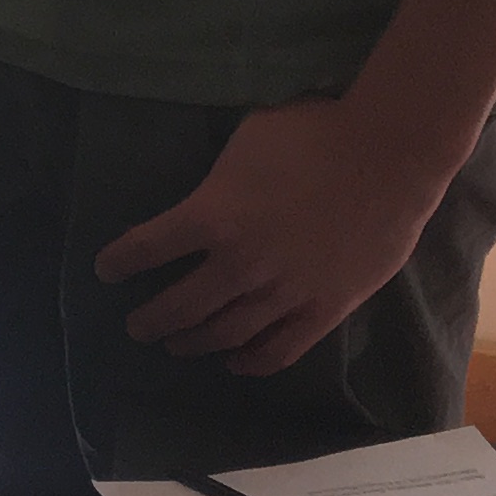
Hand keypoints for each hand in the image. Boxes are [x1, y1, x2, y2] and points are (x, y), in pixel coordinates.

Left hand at [89, 97, 460, 376]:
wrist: (390, 154)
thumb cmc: (314, 133)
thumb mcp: (244, 142)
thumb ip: (218, 181)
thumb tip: (203, 194)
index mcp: (213, 216)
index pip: (147, 247)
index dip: (120, 261)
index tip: (105, 270)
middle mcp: (240, 263)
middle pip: (181, 305)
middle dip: (151, 319)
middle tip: (136, 326)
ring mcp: (284, 292)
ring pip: (226, 333)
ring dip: (194, 342)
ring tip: (176, 344)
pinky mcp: (325, 309)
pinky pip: (281, 349)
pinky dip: (252, 362)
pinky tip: (236, 362)